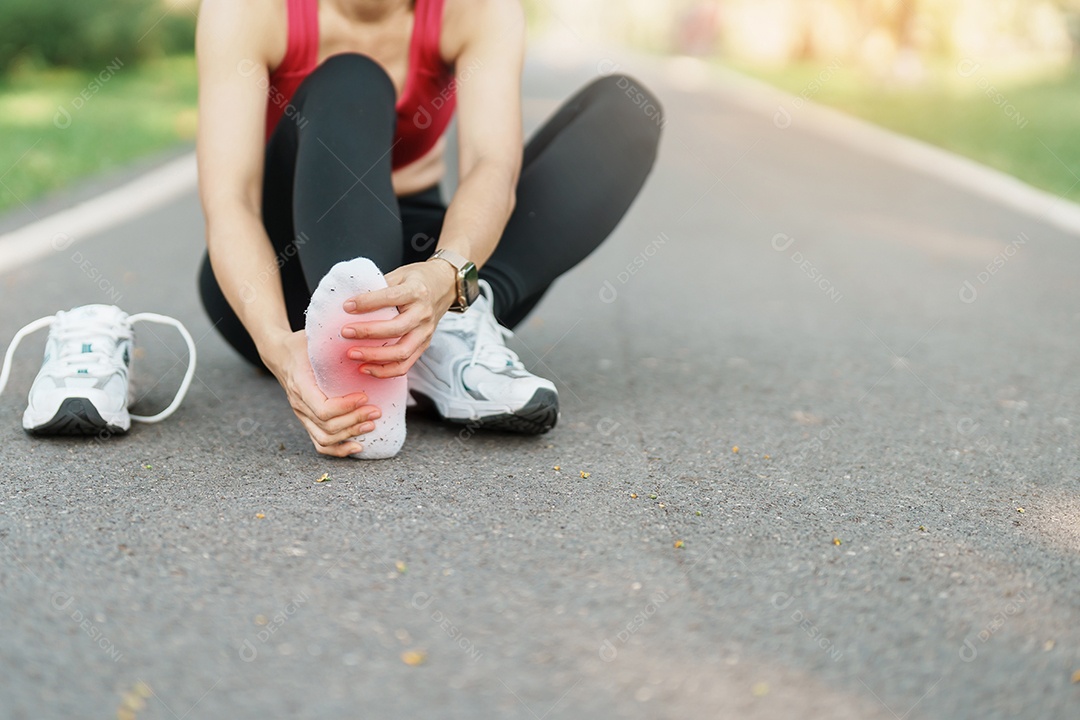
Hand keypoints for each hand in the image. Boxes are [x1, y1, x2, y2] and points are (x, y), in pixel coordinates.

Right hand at [260, 329, 382, 456]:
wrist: (279, 354)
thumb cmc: (301, 344)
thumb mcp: (314, 338)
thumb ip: (334, 340)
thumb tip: (364, 335)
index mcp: (300, 384)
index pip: (322, 409)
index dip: (346, 408)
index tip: (364, 396)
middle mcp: (299, 403)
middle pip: (327, 426)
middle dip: (355, 421)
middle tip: (376, 411)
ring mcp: (301, 415)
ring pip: (324, 438)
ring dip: (350, 434)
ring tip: (371, 424)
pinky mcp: (307, 420)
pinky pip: (319, 443)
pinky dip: (339, 450)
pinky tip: (358, 447)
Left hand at [340, 260, 456, 377]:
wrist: (444, 286)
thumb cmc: (417, 280)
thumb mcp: (400, 275)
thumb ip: (379, 287)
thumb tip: (351, 303)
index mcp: (416, 292)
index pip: (390, 298)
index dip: (367, 303)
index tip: (347, 306)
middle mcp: (423, 314)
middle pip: (396, 329)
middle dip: (368, 333)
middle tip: (345, 332)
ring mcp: (425, 333)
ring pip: (401, 352)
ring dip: (374, 356)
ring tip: (352, 354)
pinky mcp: (424, 345)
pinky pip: (405, 365)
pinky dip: (384, 371)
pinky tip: (366, 368)